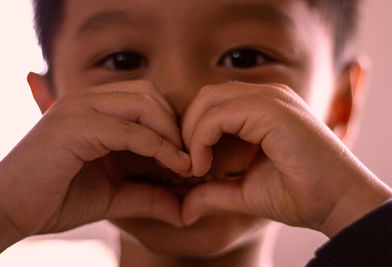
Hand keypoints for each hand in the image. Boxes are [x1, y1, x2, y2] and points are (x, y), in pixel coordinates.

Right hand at [0, 80, 189, 247]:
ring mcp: (79, 109)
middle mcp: (86, 100)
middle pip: (150, 94)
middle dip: (175, 124)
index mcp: (92, 108)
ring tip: (184, 163)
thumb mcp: (112, 195)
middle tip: (188, 157)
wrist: (5, 211)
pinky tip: (173, 165)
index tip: (188, 156)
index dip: (172, 125)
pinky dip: (158, 147)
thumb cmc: (55, 198)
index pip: (146, 99)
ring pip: (144, 104)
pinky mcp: (75, 126)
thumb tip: (183, 210)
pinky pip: (130, 130)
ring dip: (170, 133)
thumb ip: (147, 195)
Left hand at [181, 82, 391, 236]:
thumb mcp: (244, 191)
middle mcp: (267, 96)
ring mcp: (270, 99)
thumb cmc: (298, 195)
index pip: (213, 104)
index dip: (193, 131)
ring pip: (208, 101)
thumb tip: (185, 207)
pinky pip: (218, 116)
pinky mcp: (271, 110)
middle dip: (187, 129)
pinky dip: (201, 140)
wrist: (337, 203)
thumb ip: (213, 192)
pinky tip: (203, 167)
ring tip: (195, 167)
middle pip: (206, 97)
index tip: (191, 167)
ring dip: (192, 134)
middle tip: (188, 164)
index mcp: (263, 108)